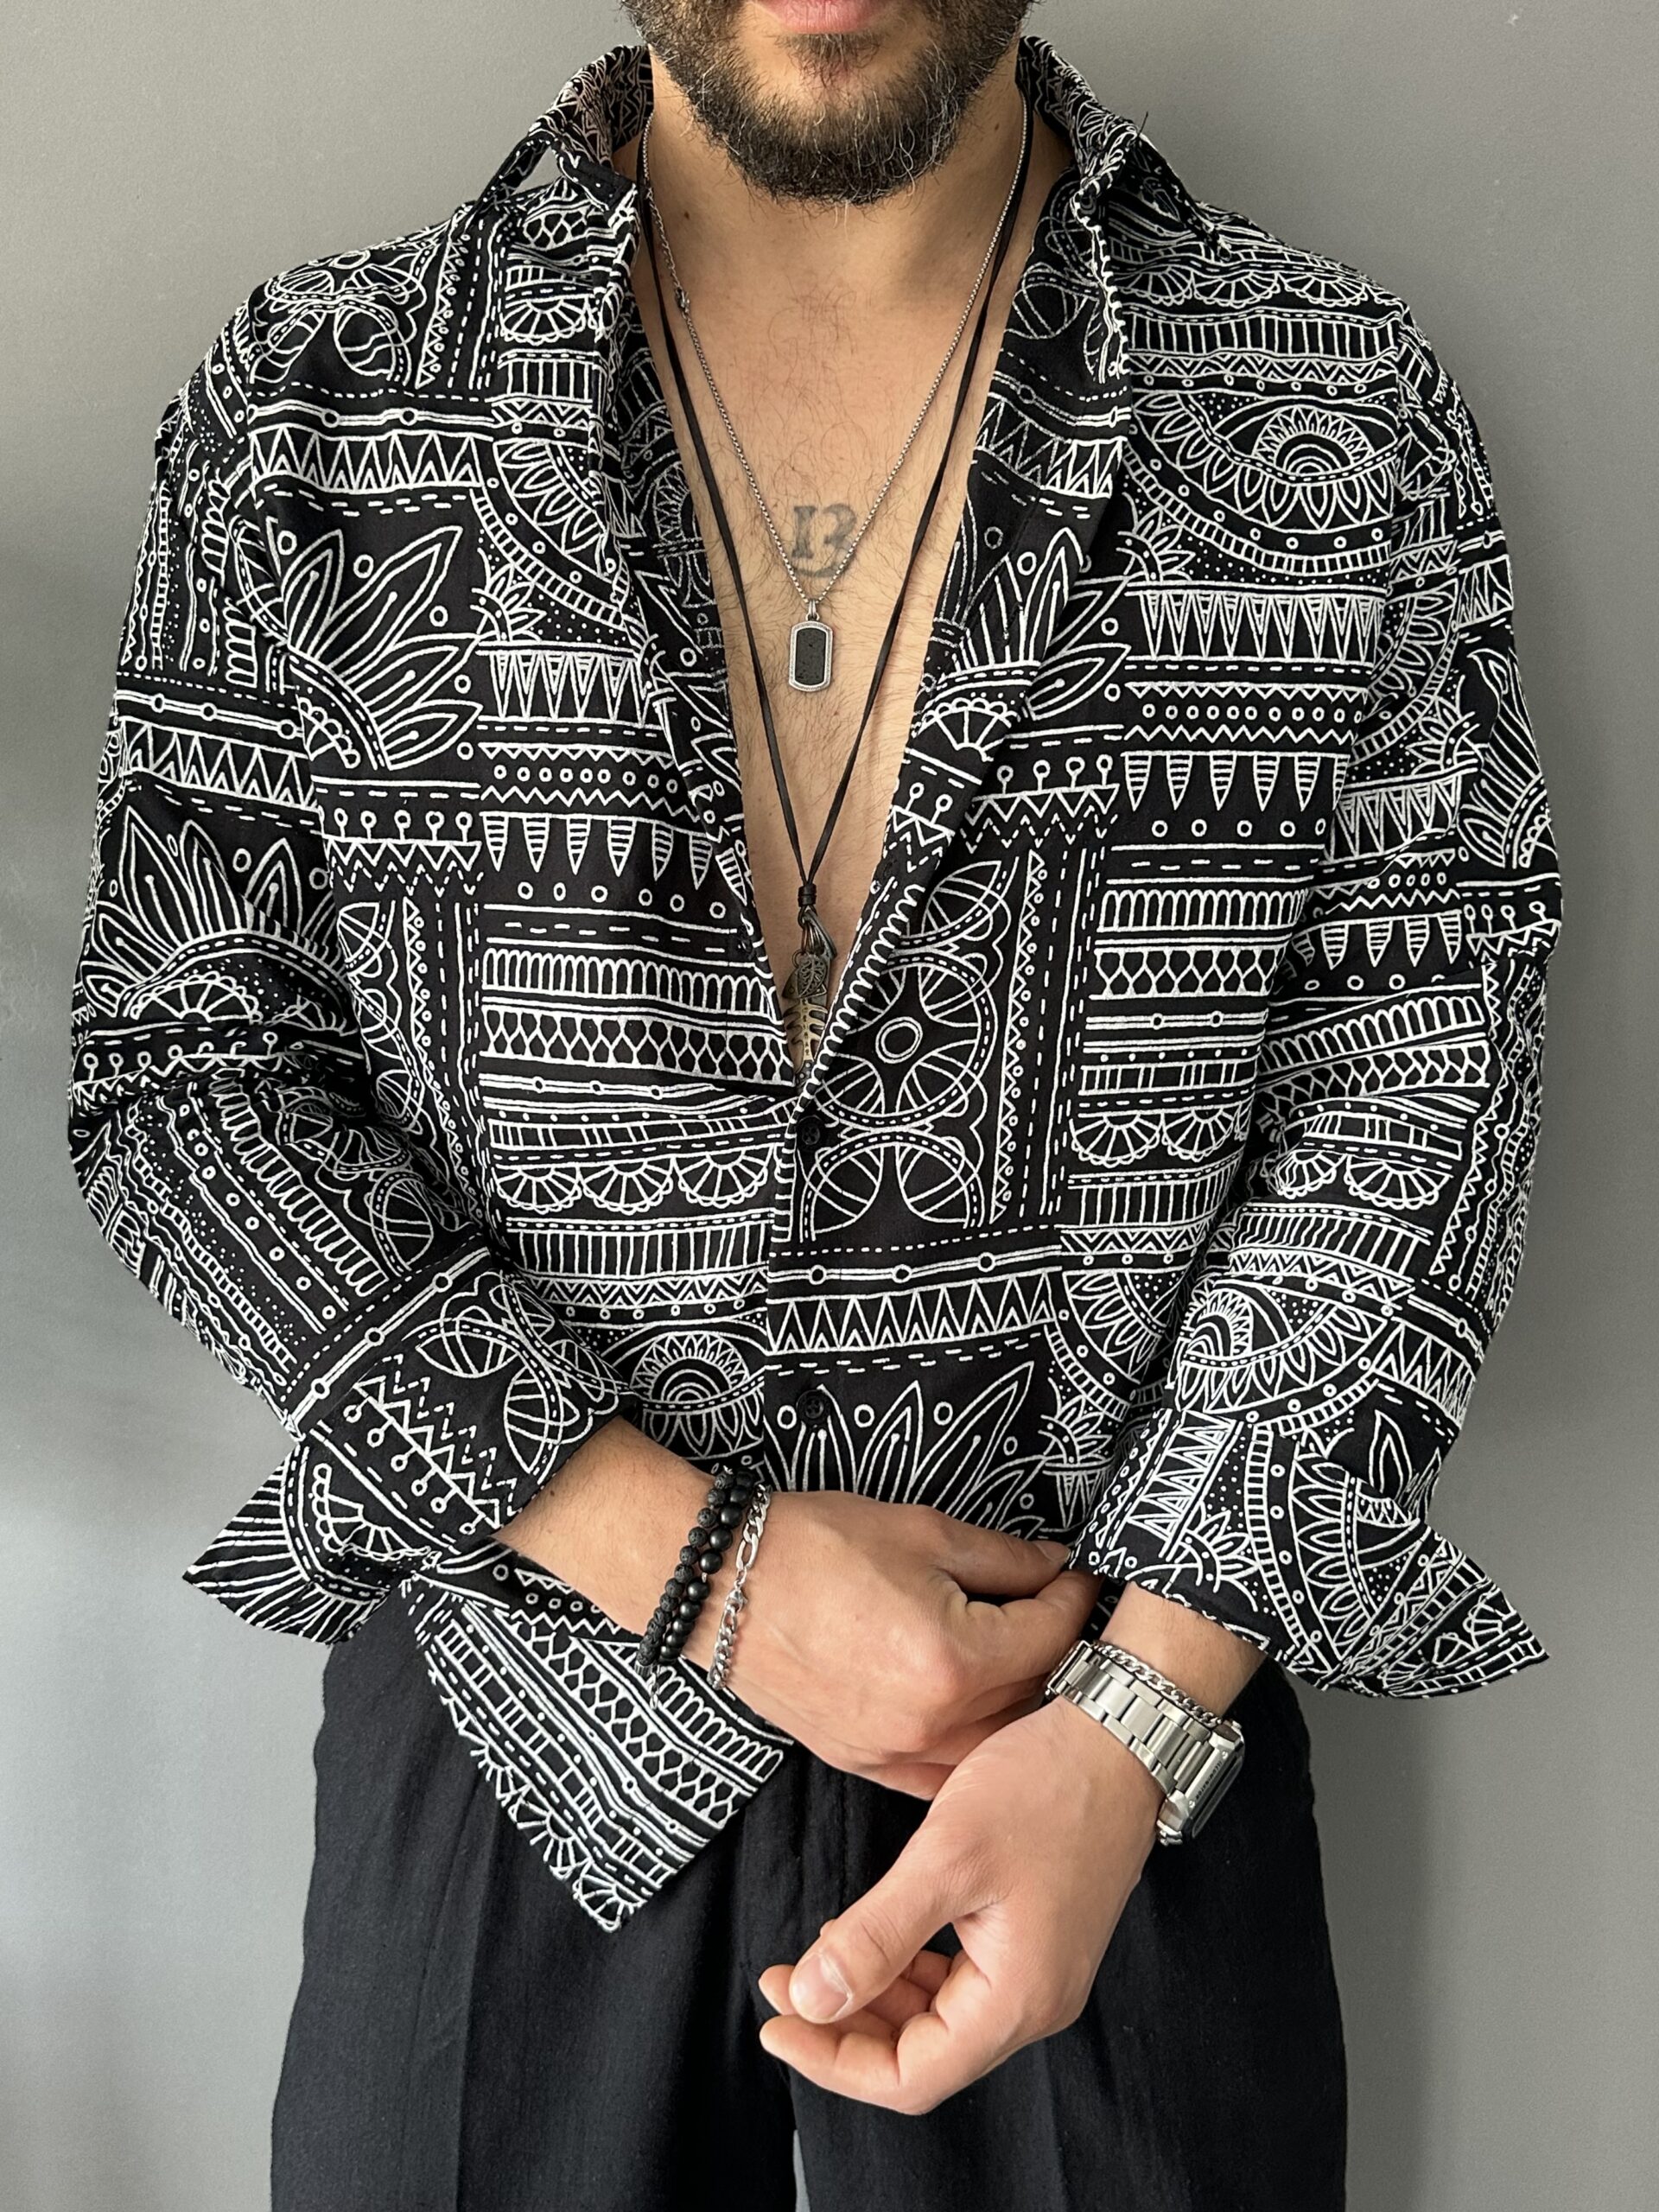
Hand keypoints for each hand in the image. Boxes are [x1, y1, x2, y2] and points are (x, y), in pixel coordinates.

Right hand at [495, 1418, 1099, 1795]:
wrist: (720, 1586)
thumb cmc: (814, 1545)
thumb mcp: (921, 1532)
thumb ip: (1004, 1558)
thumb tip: (1056, 1569)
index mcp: (953, 1659)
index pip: (1048, 1635)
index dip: (1075, 1598)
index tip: (1084, 1576)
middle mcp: (931, 1721)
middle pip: (1031, 1700)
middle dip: (1060, 1655)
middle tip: (1074, 1619)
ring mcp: (895, 1752)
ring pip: (993, 1748)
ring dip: (1021, 1707)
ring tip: (1035, 1664)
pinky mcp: (864, 1763)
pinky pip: (943, 1772)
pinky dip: (973, 1744)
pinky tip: (984, 1711)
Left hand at [755, 1694, 1164, 2112]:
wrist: (1121, 1737)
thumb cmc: (1044, 1788)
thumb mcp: (946, 1857)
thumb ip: (876, 1936)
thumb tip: (810, 2000)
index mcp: (1018, 1999)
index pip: (911, 2076)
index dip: (835, 2061)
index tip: (777, 2022)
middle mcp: (1036, 2003)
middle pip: (924, 2057)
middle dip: (845, 2028)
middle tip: (782, 1985)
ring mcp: (1041, 1973)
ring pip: (939, 2021)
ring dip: (874, 2000)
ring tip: (816, 1960)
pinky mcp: (1037, 1941)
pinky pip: (961, 1984)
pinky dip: (909, 1970)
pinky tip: (876, 1936)